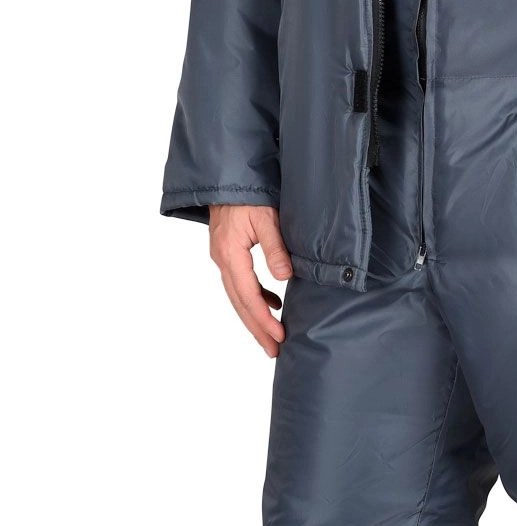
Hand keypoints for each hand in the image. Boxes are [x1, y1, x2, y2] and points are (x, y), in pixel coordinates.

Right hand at [208, 204, 292, 356]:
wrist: (227, 175)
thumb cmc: (247, 192)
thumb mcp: (266, 218)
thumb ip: (275, 248)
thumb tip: (285, 278)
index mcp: (230, 254)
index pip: (248, 297)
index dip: (263, 320)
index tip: (279, 337)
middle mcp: (222, 260)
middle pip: (239, 304)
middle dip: (257, 329)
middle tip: (273, 351)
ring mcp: (222, 257)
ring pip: (237, 296)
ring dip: (254, 317)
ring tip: (272, 336)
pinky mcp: (227, 253)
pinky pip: (239, 283)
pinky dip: (255, 297)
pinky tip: (272, 304)